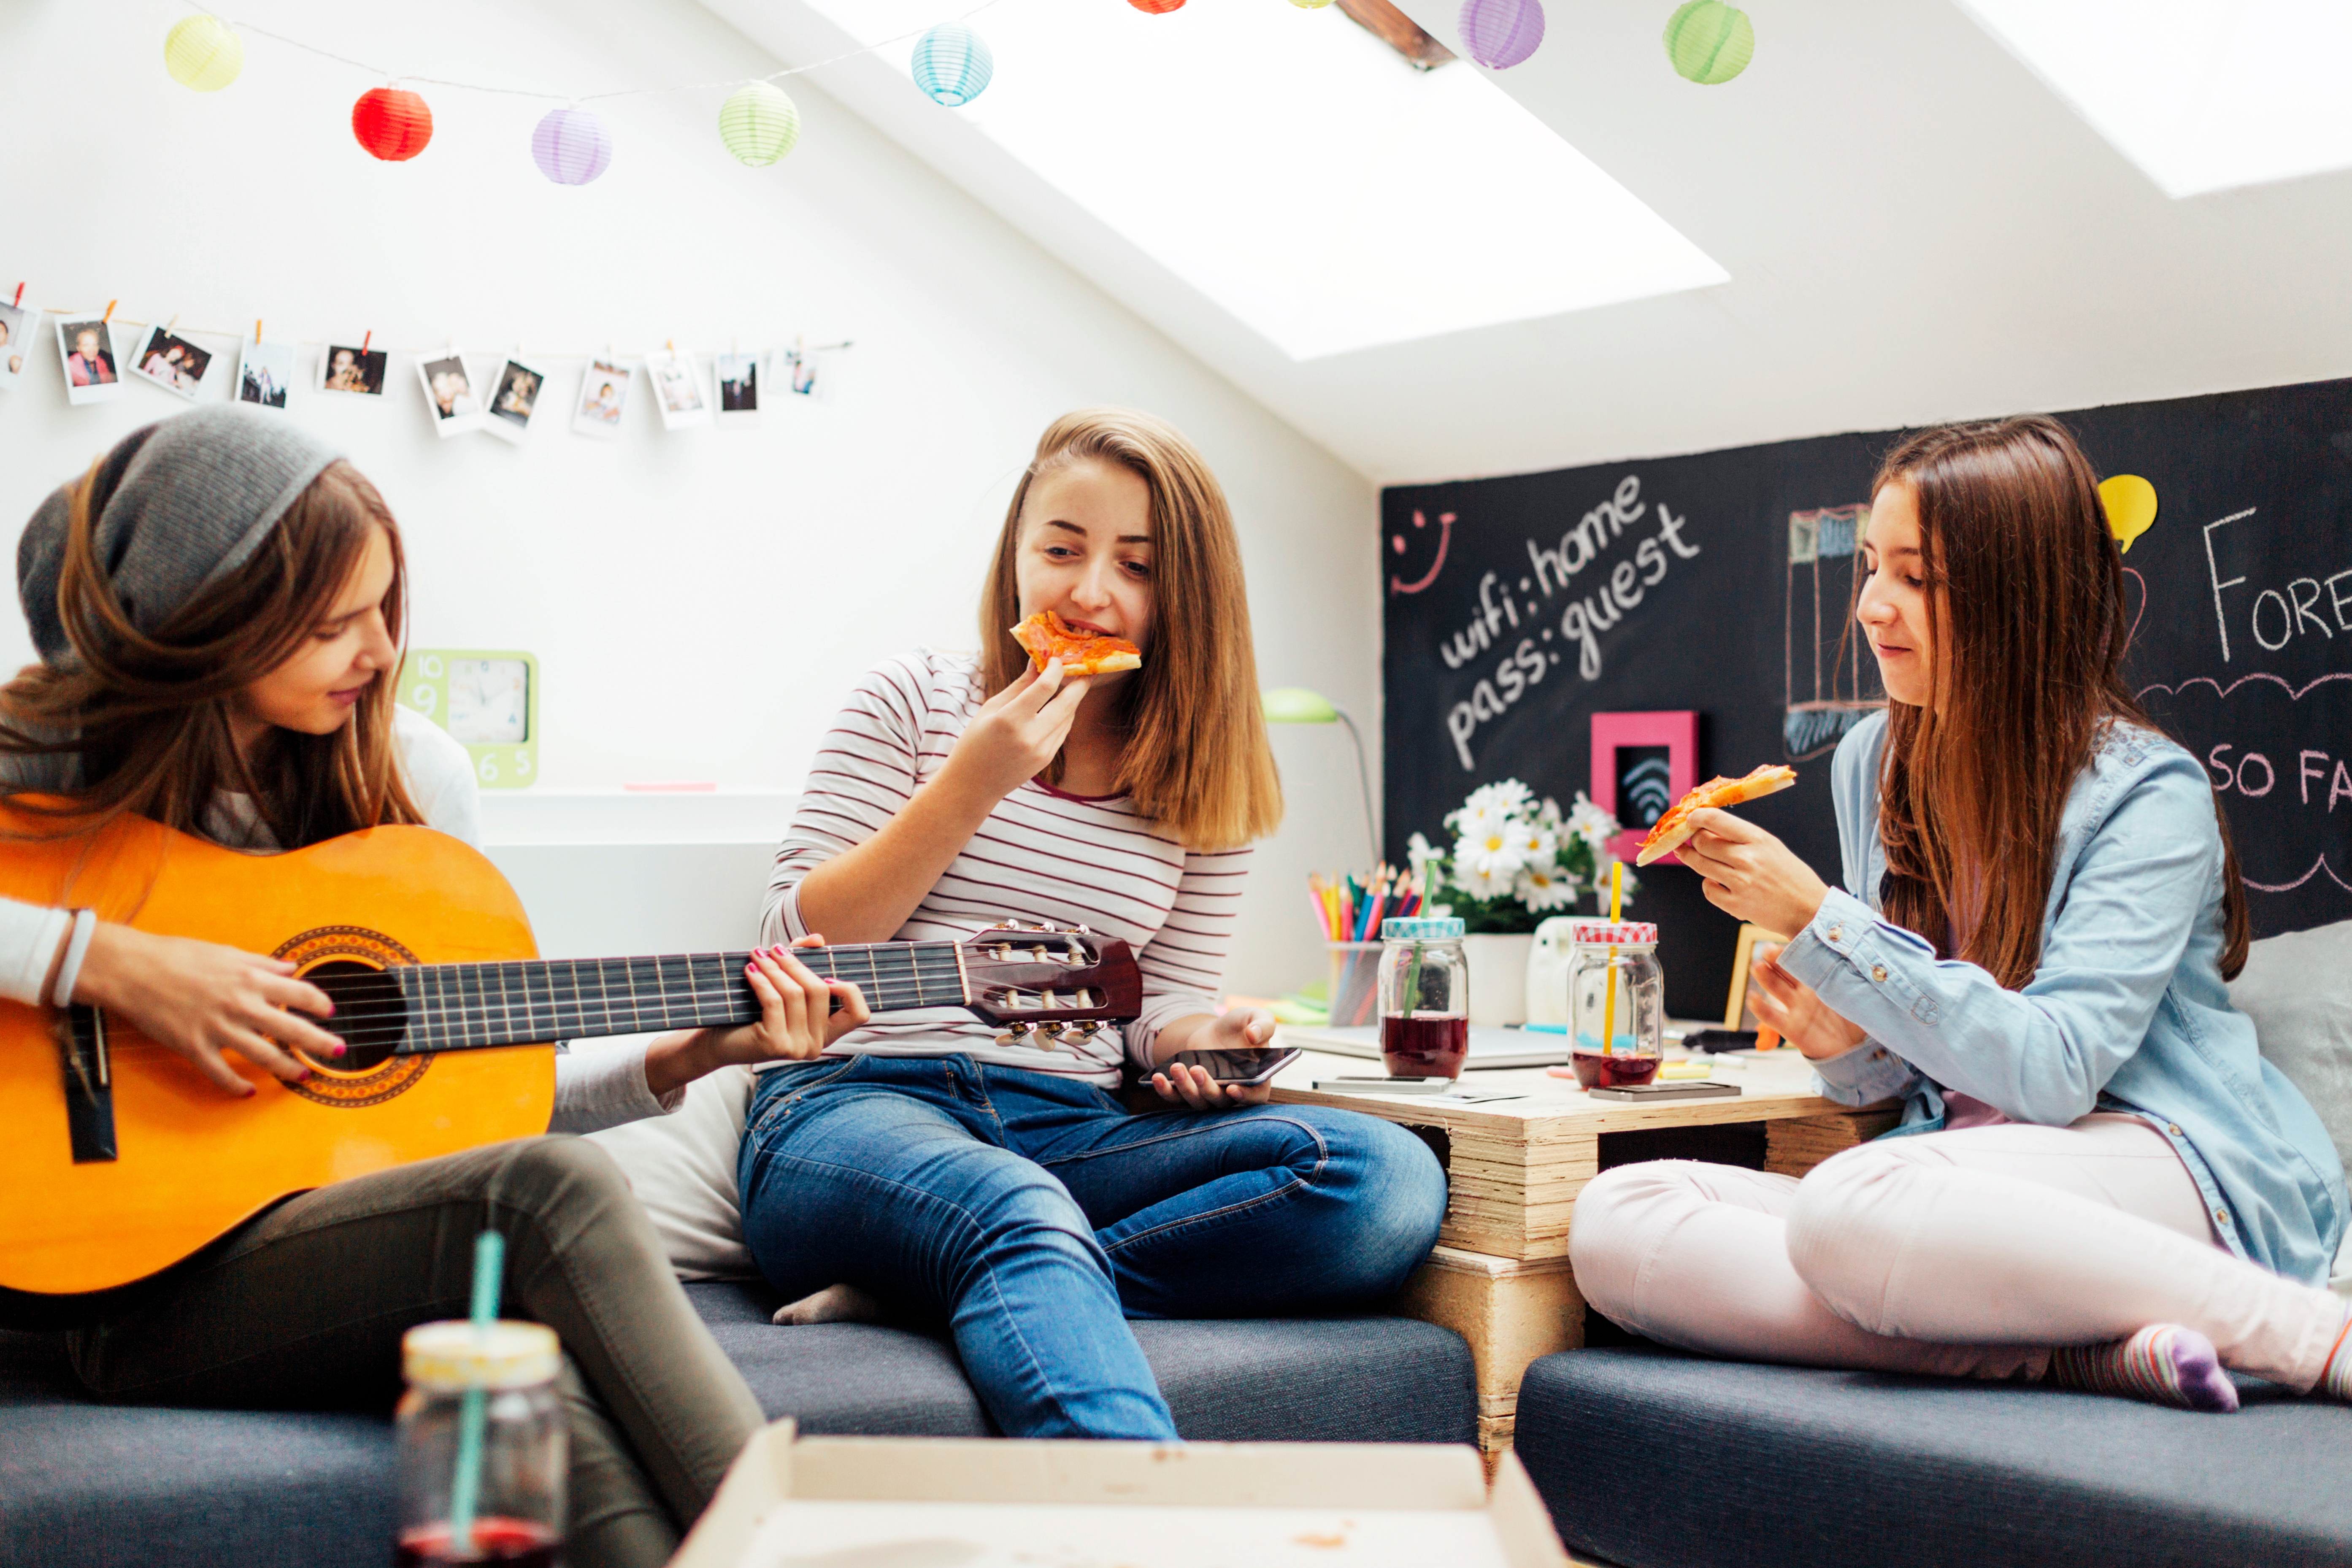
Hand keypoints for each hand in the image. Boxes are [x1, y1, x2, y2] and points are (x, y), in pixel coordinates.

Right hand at [72, 922, 343, 1097]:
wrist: (133, 969)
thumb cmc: (178, 956)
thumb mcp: (227, 952)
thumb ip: (262, 963)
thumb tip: (291, 967)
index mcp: (250, 979)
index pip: (299, 993)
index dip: (319, 1004)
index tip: (330, 1012)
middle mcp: (240, 1004)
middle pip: (291, 1028)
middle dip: (319, 1042)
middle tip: (338, 1051)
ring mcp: (217, 1028)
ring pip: (262, 1055)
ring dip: (286, 1067)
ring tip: (303, 1075)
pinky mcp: (193, 1046)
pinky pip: (220, 1072)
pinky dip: (235, 1085)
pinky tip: (248, 1092)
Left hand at [692, 936, 871, 1072]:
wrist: (718, 1043)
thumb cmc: (752, 1014)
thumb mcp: (782, 986)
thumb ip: (802, 962)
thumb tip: (817, 939)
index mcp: (825, 1034)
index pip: (858, 1014)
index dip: (848, 991)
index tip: (825, 974)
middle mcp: (816, 1045)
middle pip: (820, 992)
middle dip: (796, 964)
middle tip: (775, 949)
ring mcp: (797, 1048)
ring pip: (795, 994)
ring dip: (775, 968)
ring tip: (757, 955)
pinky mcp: (775, 1046)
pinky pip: (774, 1002)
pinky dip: (762, 981)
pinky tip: (750, 970)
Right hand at [938, 660, 1091, 804]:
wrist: (973, 784)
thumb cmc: (975, 742)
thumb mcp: (991, 708)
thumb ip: (1019, 686)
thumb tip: (1037, 663)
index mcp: (1010, 720)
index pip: (1045, 687)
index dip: (1056, 670)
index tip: (1057, 660)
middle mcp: (1029, 736)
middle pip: (1067, 703)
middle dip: (1079, 685)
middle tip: (1086, 670)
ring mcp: (1041, 751)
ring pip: (1068, 717)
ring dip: (1073, 700)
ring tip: (1072, 685)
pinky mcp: (1046, 759)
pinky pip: (1062, 731)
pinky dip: (1065, 716)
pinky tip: (1061, 707)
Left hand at [1150, 1007, 1277, 1109]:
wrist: (1215, 1031)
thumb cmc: (1240, 1027)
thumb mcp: (1256, 1017)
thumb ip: (1264, 1023)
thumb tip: (1255, 1034)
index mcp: (1256, 1080)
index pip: (1255, 1097)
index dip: (1246, 1096)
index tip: (1232, 1088)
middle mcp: (1232, 1093)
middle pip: (1220, 1101)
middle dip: (1207, 1088)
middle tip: (1197, 1069)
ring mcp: (1208, 1095)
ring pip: (1197, 1102)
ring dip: (1185, 1088)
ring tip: (1177, 1067)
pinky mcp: (1188, 1092)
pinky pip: (1176, 1098)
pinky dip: (1165, 1091)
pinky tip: (1158, 1077)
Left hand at [1675, 808, 1832, 937]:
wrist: (1809, 909)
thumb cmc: (1791, 876)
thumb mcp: (1771, 847)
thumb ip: (1742, 837)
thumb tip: (1708, 828)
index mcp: (1758, 839)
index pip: (1716, 820)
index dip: (1696, 817)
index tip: (1690, 818)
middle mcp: (1747, 859)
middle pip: (1702, 842)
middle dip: (1692, 840)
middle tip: (1688, 840)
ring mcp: (1740, 882)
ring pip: (1700, 864)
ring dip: (1691, 858)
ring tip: (1688, 855)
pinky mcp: (1736, 904)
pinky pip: (1708, 890)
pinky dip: (1708, 885)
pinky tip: (1716, 882)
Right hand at [1747, 944, 1867, 1060]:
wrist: (1853, 1049)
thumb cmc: (1857, 1019)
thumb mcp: (1859, 997)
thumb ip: (1856, 981)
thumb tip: (1864, 963)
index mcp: (1820, 980)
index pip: (1804, 960)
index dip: (1797, 950)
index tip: (1793, 941)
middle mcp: (1804, 991)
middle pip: (1784, 970)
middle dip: (1775, 958)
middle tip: (1769, 949)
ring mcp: (1795, 1008)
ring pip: (1775, 987)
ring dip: (1764, 976)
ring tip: (1757, 966)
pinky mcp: (1789, 1027)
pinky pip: (1771, 1016)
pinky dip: (1760, 1007)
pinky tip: (1752, 997)